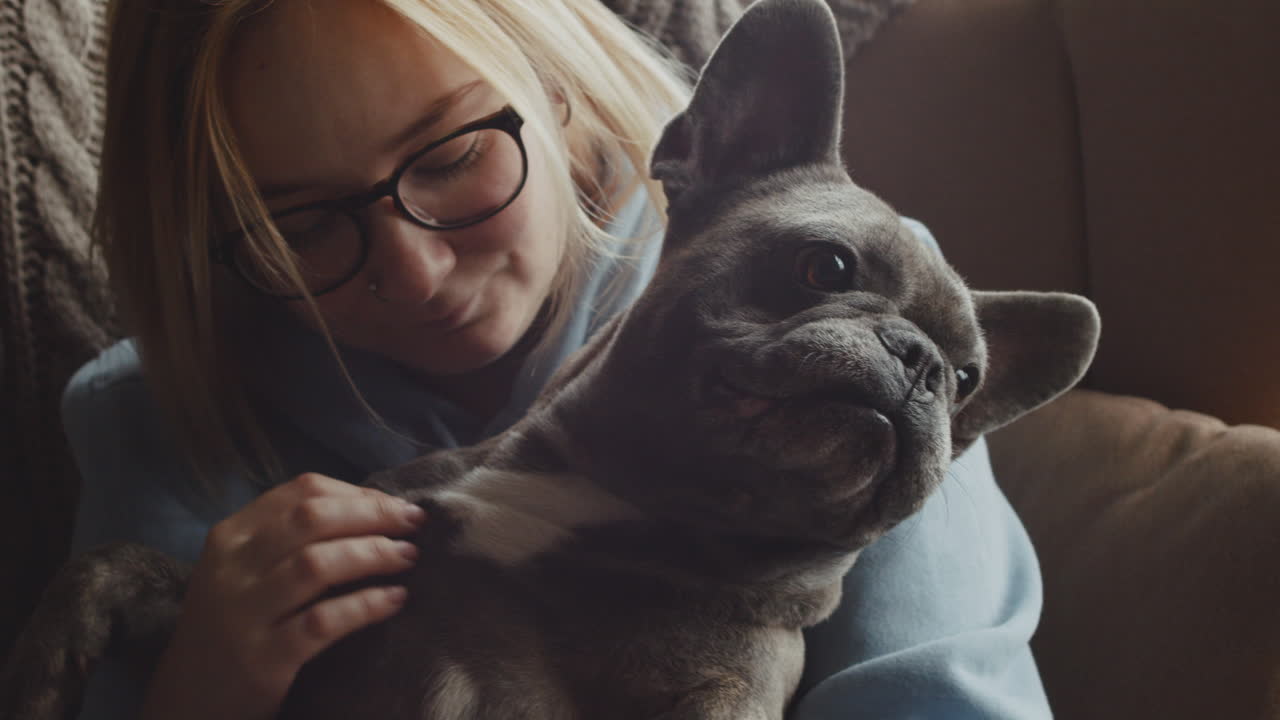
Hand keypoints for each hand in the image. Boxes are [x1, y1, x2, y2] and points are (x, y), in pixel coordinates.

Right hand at [138, 473, 425, 719]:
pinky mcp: (263, 658)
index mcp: (231, 536)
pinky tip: (395, 600)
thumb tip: (373, 507)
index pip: (300, 492)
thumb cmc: (232, 626)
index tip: (394, 504)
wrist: (188, 701)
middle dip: (373, 514)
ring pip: (318, 564)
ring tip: (409, 557)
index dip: (357, 493)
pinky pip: (324, 621)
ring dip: (374, 554)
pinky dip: (366, 605)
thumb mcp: (244, 571)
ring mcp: (244, 613)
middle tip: (414, 523)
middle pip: (313, 519)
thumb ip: (289, 538)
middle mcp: (233, 568)